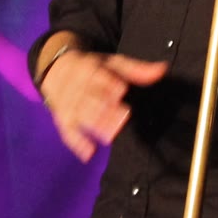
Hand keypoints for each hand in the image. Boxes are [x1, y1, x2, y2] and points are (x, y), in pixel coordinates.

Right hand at [40, 49, 169, 162]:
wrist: (55, 68)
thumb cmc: (92, 67)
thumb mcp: (113, 63)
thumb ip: (137, 69)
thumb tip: (162, 69)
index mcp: (88, 68)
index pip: (96, 76)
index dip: (106, 83)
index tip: (120, 90)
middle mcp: (74, 85)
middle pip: (87, 97)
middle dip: (103, 107)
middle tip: (123, 117)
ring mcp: (66, 102)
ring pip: (78, 114)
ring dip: (93, 125)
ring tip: (110, 136)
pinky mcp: (61, 117)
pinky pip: (66, 131)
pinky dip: (76, 143)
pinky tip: (88, 153)